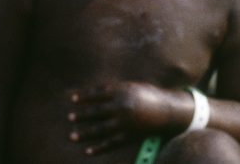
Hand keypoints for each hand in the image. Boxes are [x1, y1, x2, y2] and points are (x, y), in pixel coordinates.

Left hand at [67, 82, 190, 155]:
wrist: (168, 111)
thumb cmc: (148, 96)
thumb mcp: (132, 87)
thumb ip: (114, 91)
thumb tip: (93, 95)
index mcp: (122, 92)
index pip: (98, 94)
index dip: (84, 97)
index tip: (72, 99)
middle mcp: (122, 107)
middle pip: (97, 112)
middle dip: (82, 115)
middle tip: (70, 118)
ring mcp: (125, 123)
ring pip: (100, 130)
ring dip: (85, 134)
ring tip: (72, 136)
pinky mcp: (129, 136)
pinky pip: (111, 143)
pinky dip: (99, 148)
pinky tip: (88, 151)